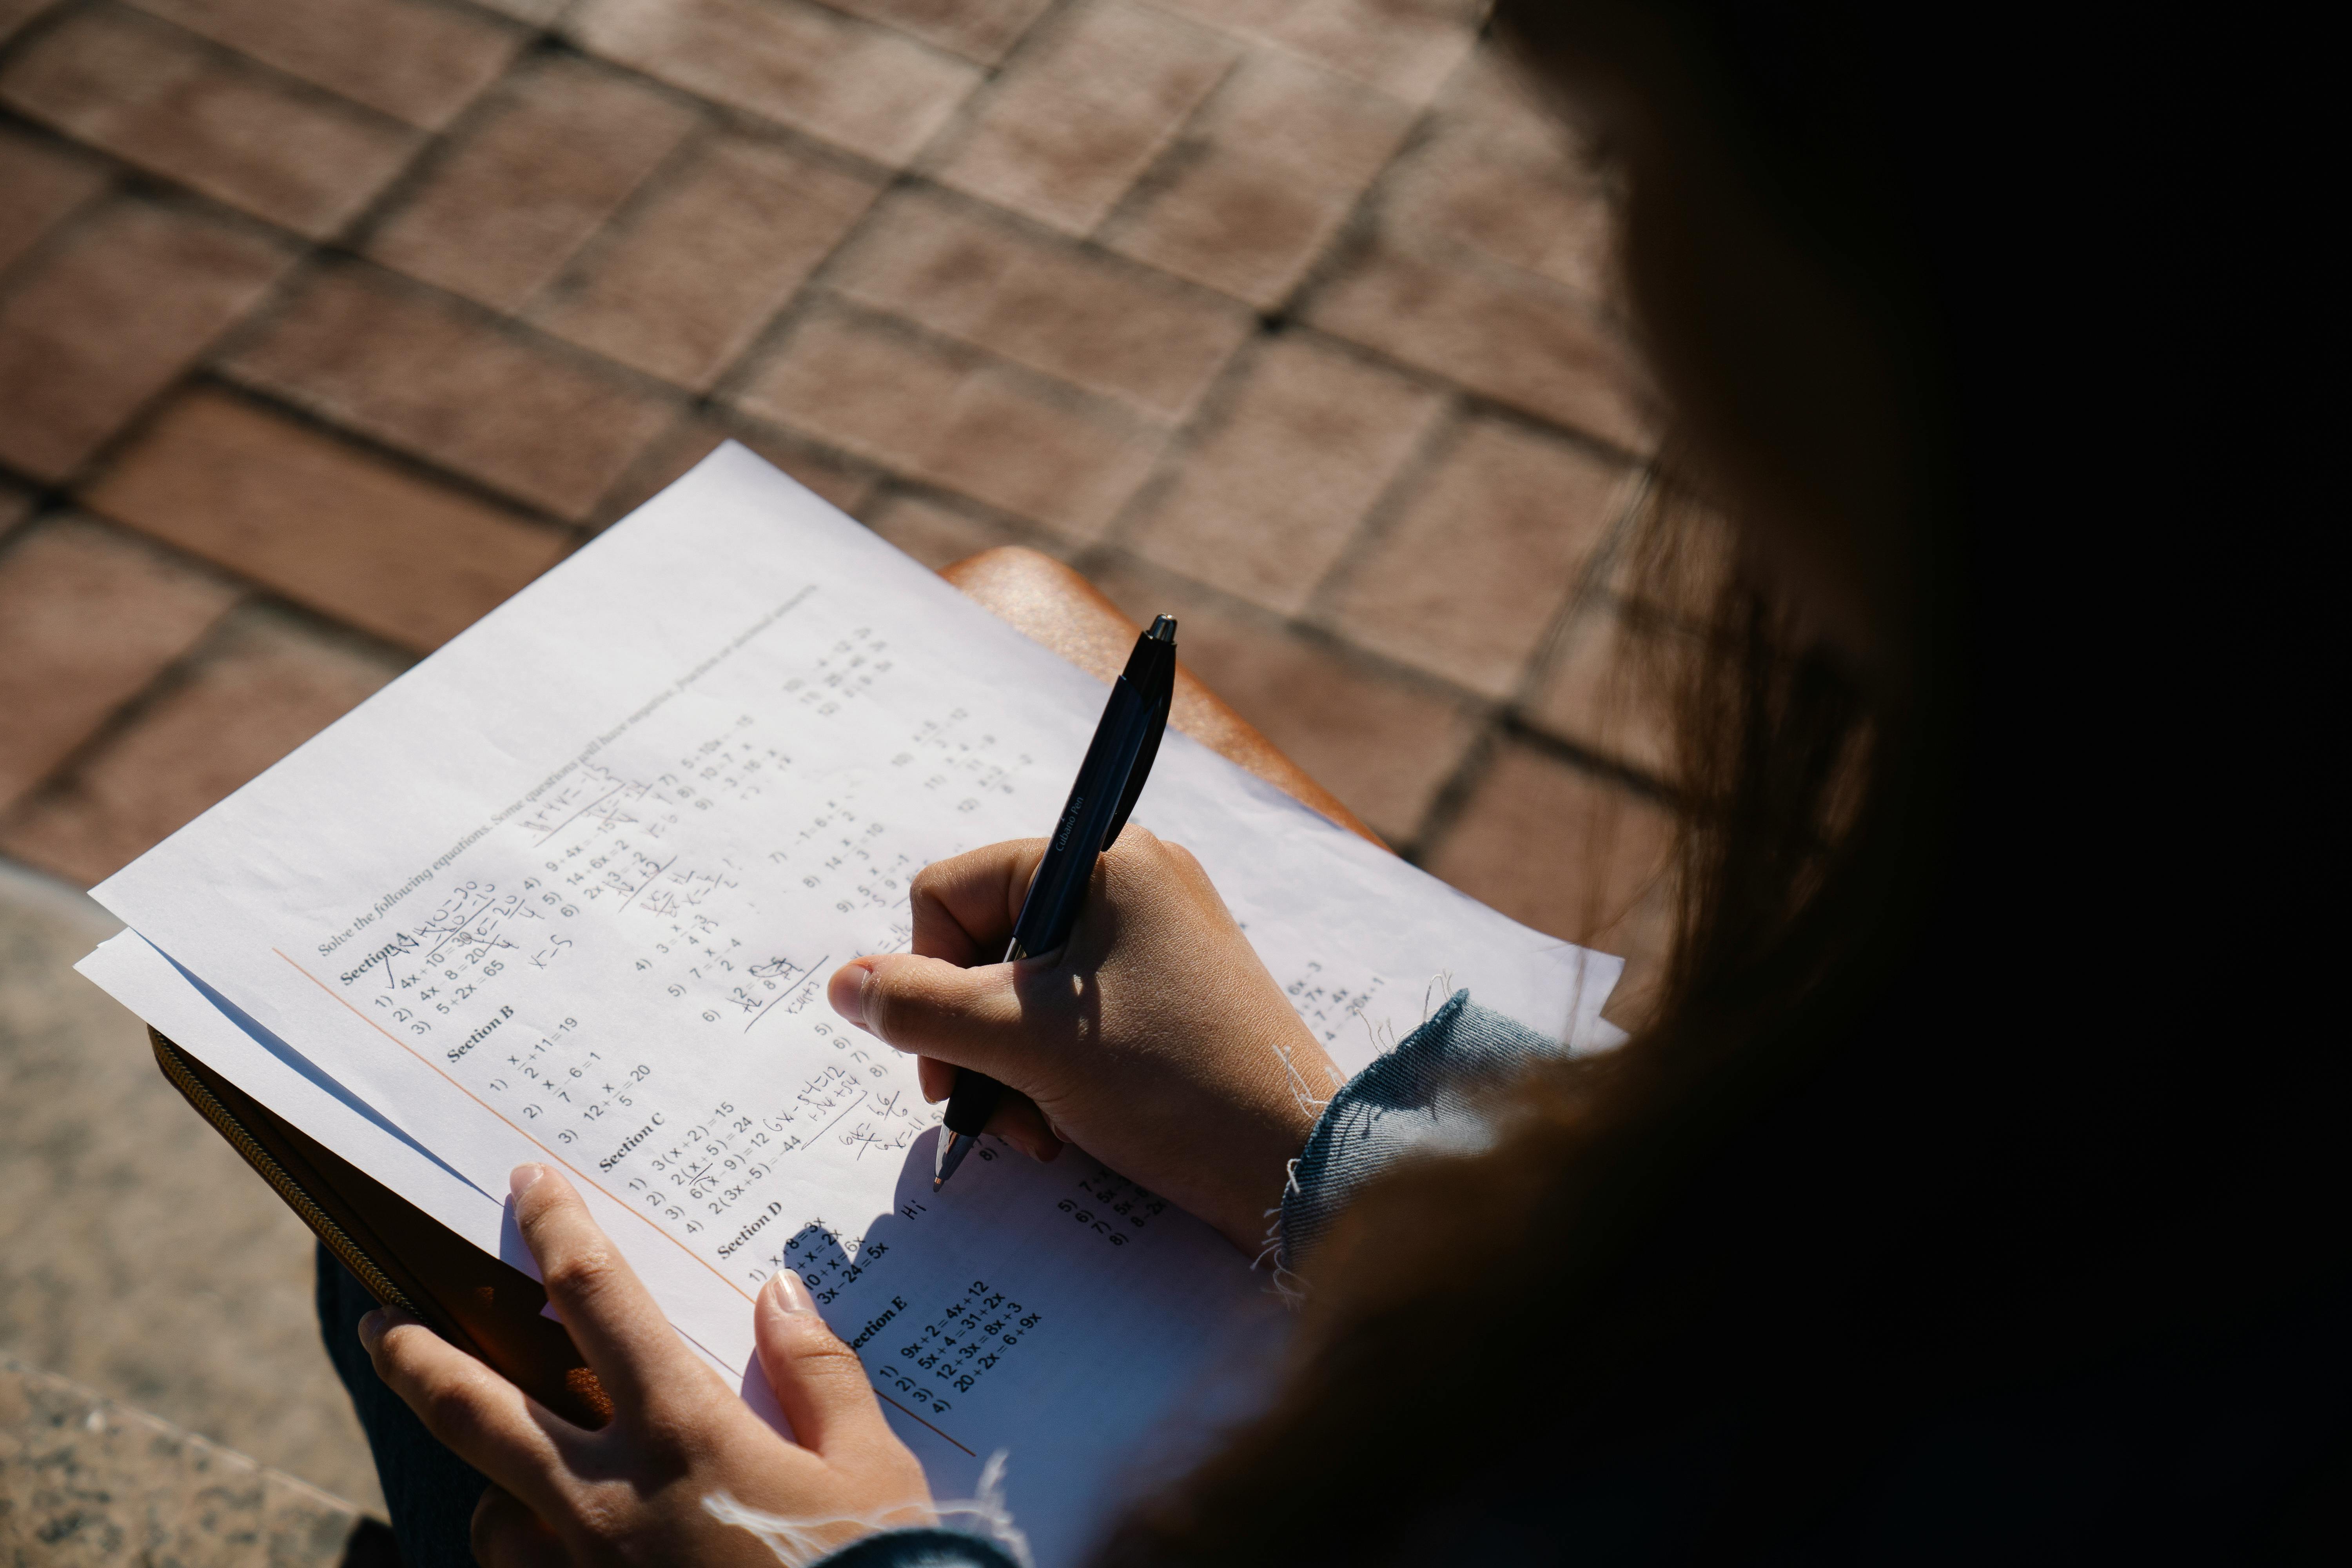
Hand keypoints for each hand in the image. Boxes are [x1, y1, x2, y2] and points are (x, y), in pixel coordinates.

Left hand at [361, 1164, 930, 1565]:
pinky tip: (562, 1547)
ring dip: (493, 1481)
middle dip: (418, 1355)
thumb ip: (819, 1374)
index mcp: (683, 1434)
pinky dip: (529, 1552)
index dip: (557, 1229)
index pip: (598, 1299)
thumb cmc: (875, 1567)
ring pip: (490, 1512)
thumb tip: (779, 1293)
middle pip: (477, 1408)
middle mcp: (610, 1499)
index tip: (528, 1185)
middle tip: (381, 1321)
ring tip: (513, 1472)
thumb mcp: (869, 1464)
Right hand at [827, 827, 1341, 1254]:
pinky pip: (1074, 1023)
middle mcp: (1131, 883)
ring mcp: (1154, 942)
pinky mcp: (1170, 998)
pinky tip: (1070, 1131)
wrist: (1292, 1163)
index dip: (927, 979)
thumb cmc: (1167, 1082)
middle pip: (985, 948)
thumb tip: (844, 984)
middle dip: (973, 1041)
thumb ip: (919, 1007)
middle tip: (988, 1111)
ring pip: (1024, 997)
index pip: (951, 893)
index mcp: (1102, 858)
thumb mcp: (1021, 1042)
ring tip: (1040, 1132)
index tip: (942, 1062)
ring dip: (1008, 1071)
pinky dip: (1053, 1077)